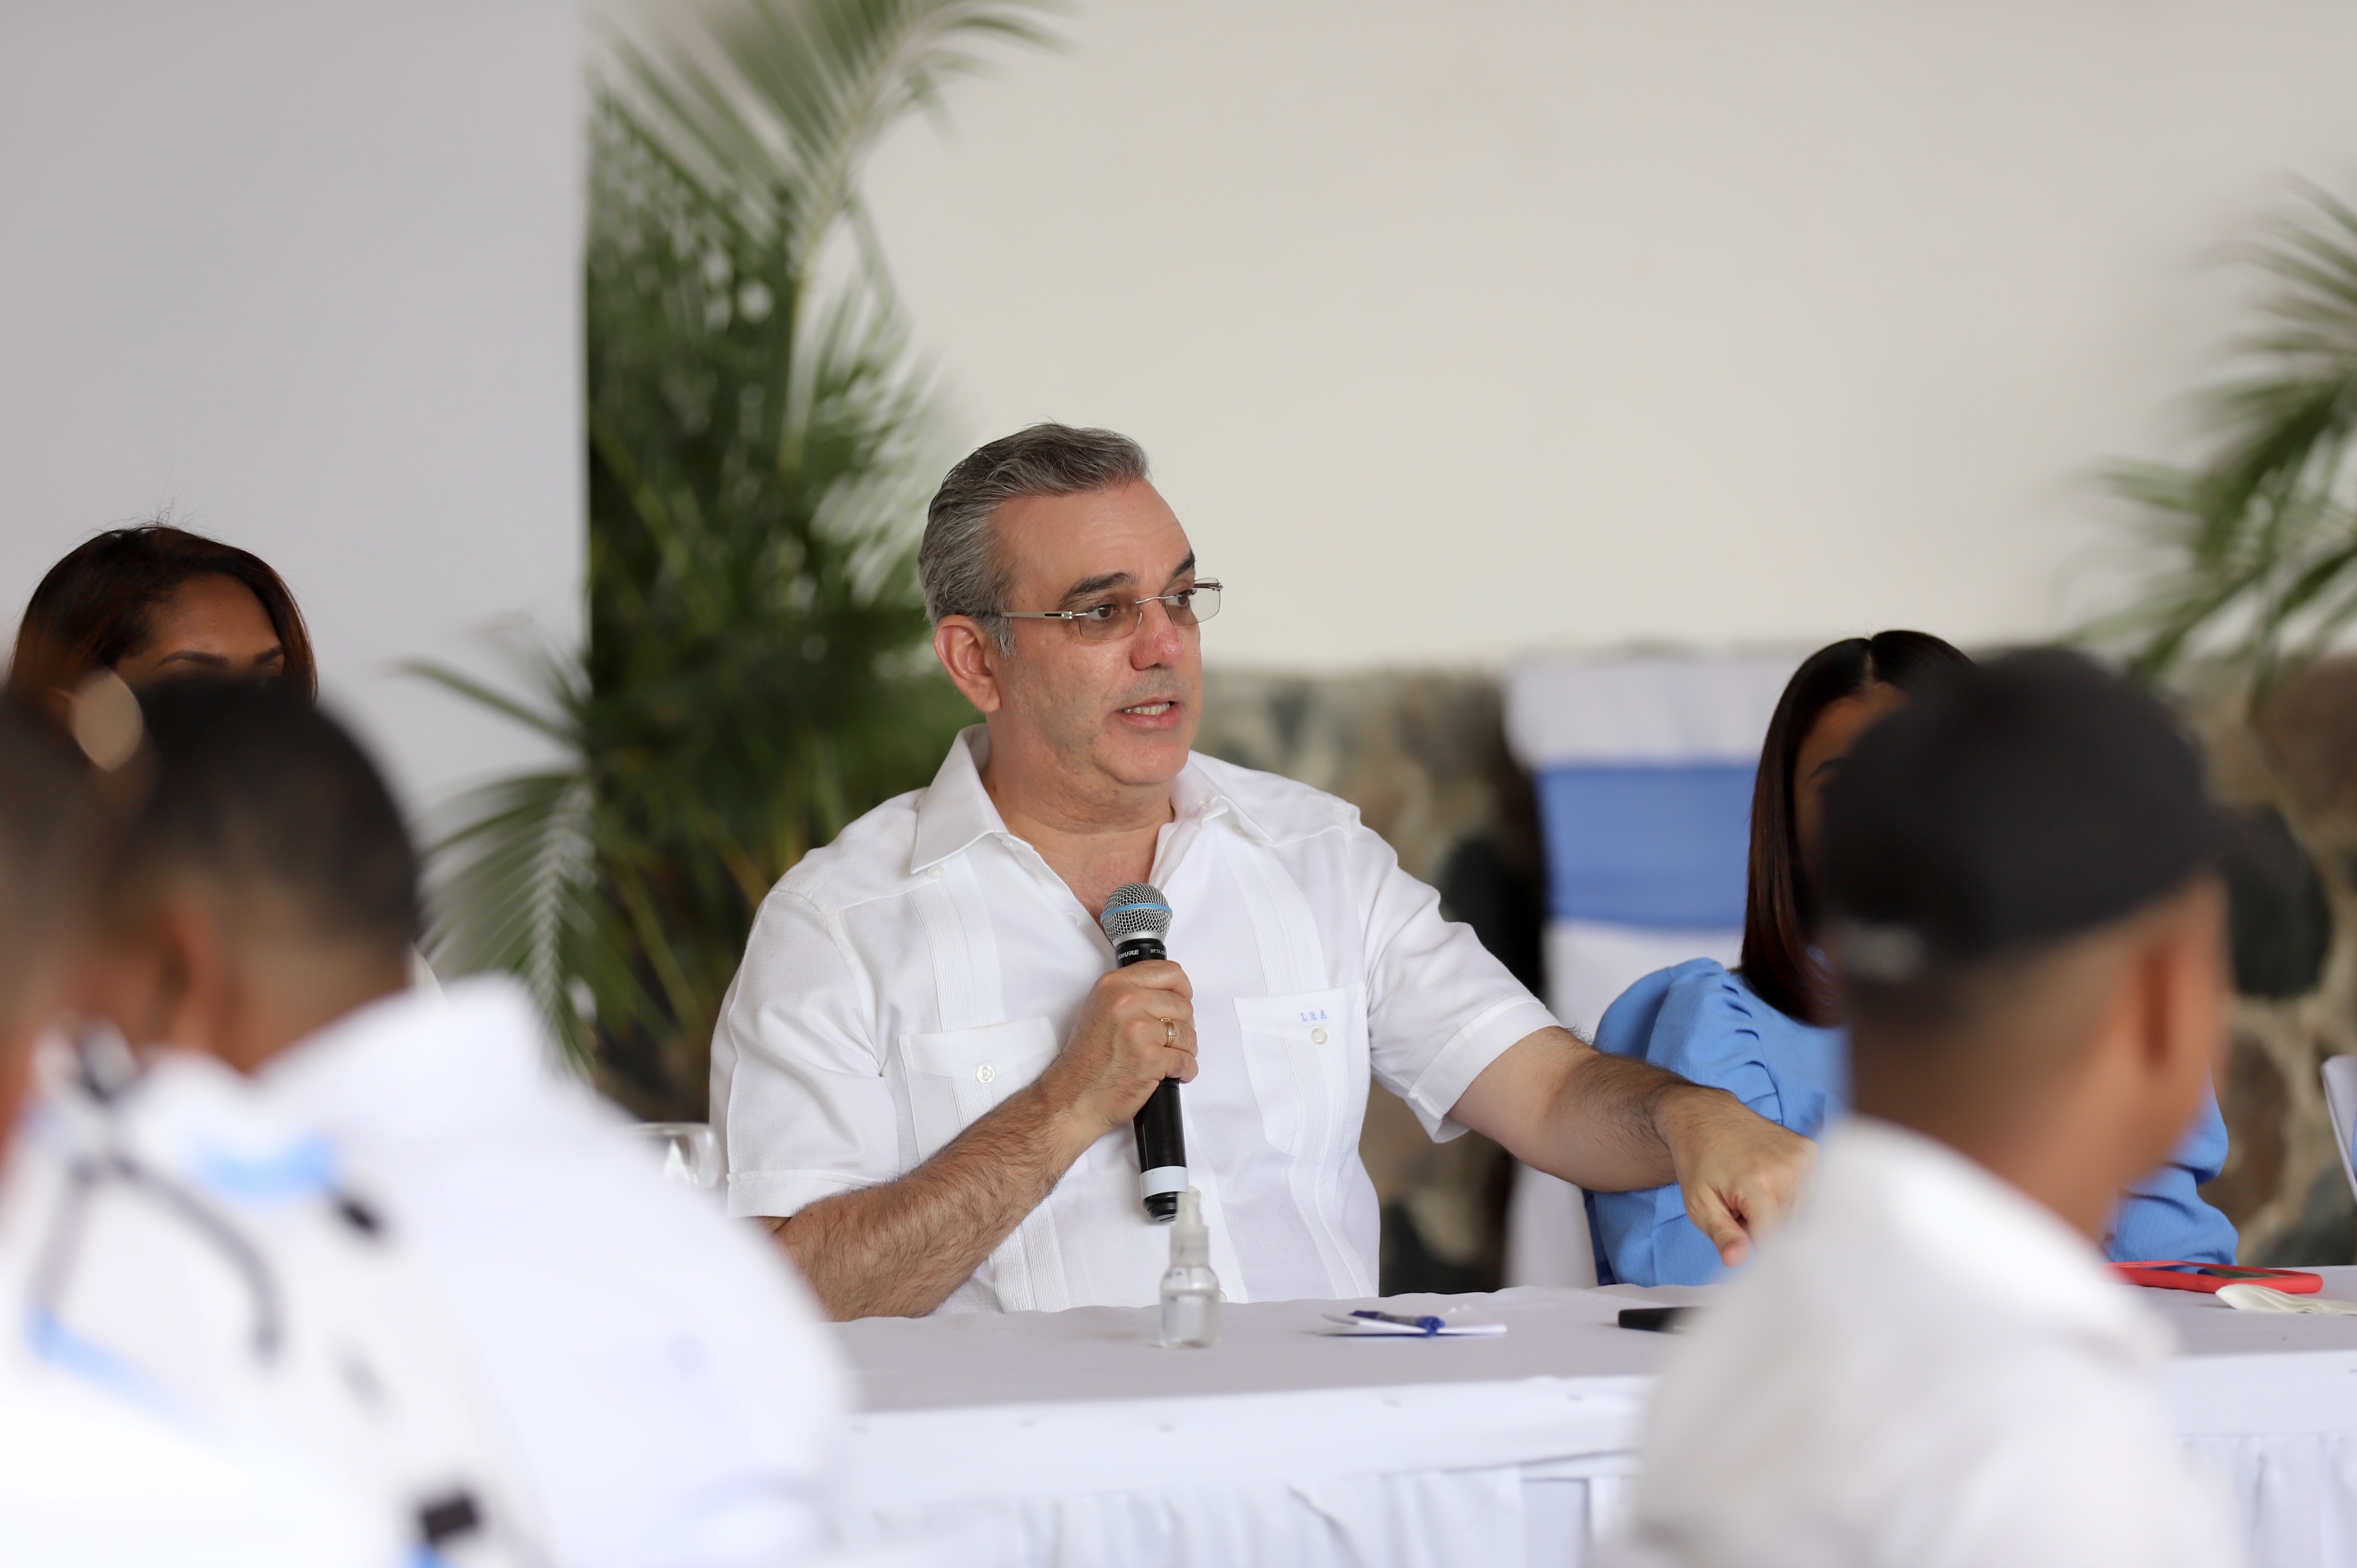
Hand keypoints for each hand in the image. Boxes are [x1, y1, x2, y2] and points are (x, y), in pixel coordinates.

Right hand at [1033, 960, 1196, 1142]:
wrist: (1075, 1095)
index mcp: (1115, 985)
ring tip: (1170, 1058)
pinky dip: (1185, 1070)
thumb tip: (1168, 992)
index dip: (1182, 990)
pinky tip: (1172, 1073)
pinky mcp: (1151, 1059)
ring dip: (1185, 1049)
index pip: (1169, 972)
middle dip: (1182, 1026)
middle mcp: (1126, 1002)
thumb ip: (1131, 991)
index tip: (1181, 1002)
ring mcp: (1139, 1030)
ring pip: (1188, 1033)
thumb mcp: (1100, 1007)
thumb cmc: (1087, 1058)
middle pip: (1183, 1005)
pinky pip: (1186, 1060)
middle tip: (1171, 1040)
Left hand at [1658, 1086, 1816, 1265]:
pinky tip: (1769, 1183)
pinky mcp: (1811, 1151)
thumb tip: (1737, 1261)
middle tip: (1743, 1214)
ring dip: (1782, 1215)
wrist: (1705, 1116)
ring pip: (1805, 1214)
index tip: (1750, 1253)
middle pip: (1793, 1229)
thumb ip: (1722, 1234)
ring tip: (1755, 1198)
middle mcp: (1789, 1170)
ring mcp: (1804, 1158)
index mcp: (1759, 1184)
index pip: (1777, 1241)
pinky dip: (1791, 1197)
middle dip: (1770, 1231)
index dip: (1763, 1255)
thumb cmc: (1698, 1162)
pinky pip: (1811, 1193)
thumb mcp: (1699, 1204)